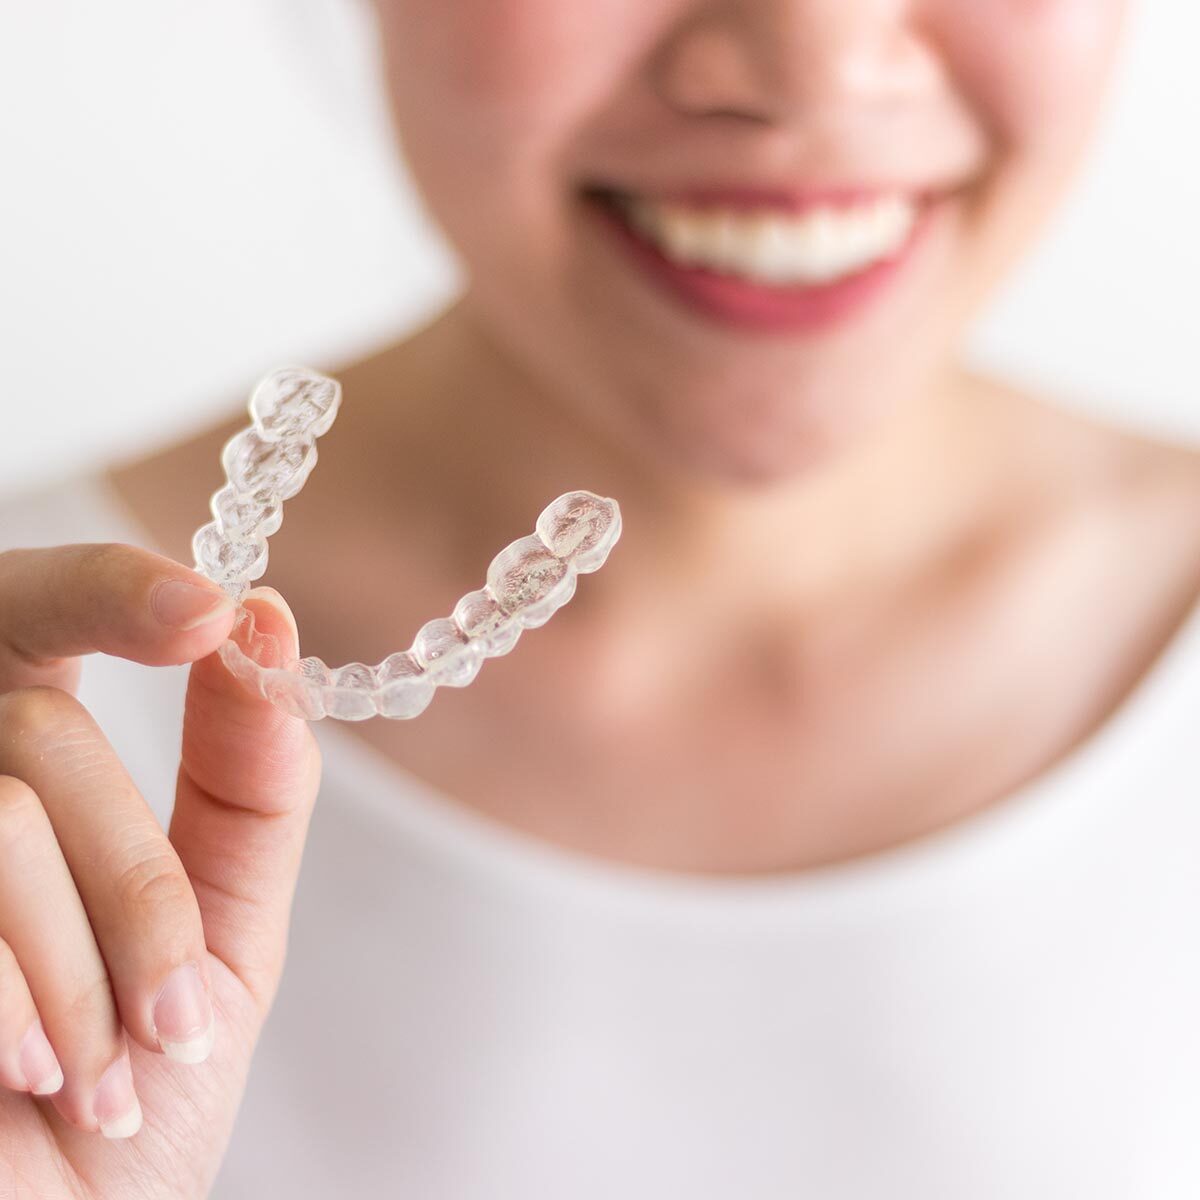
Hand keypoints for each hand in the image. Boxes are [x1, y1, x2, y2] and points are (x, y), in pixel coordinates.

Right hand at [0, 542, 321, 1197]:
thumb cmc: (128, 1096)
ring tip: (96, 1075)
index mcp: (24, 768)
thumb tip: (267, 624)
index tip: (221, 614)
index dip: (114, 591)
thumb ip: (248, 788)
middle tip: (179, 1019)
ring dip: (87, 973)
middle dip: (139, 892)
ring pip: (0, 818)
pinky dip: (19, 1010)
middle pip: (41, 738)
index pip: (37, 611)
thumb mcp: (221, 936)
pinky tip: (27, 1082)